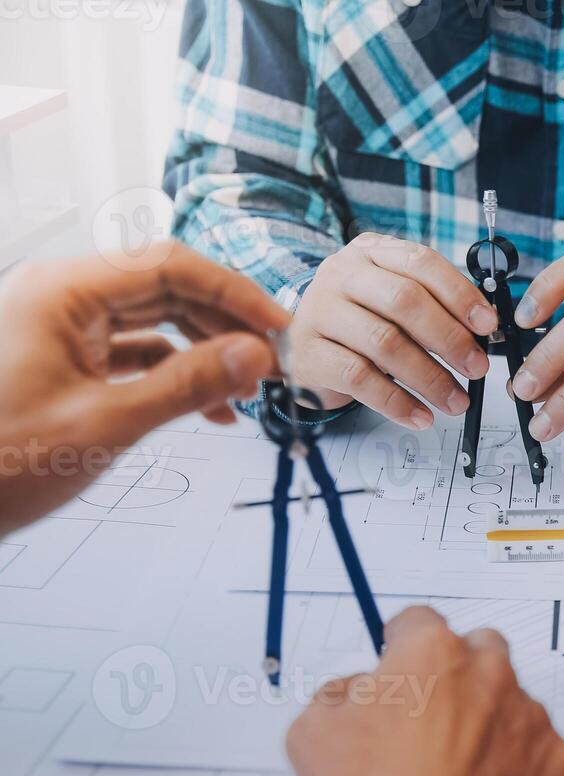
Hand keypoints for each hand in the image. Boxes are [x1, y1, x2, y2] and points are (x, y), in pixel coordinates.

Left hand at [0, 243, 282, 535]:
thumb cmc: (0, 463)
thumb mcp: (105, 424)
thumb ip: (186, 385)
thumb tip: (253, 355)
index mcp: (62, 292)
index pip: (170, 265)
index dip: (233, 293)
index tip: (278, 328)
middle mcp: (60, 297)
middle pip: (166, 287)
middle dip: (224, 324)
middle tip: (272, 365)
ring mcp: (59, 327)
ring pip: (153, 319)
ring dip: (204, 350)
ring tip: (244, 392)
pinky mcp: (61, 358)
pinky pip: (132, 350)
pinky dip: (173, 373)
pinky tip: (207, 407)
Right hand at [288, 607, 563, 775]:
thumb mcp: (314, 729)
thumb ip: (344, 693)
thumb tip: (360, 692)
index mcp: (434, 653)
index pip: (422, 623)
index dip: (405, 645)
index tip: (400, 662)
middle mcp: (492, 675)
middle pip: (483, 654)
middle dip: (460, 677)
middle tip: (434, 721)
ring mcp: (532, 721)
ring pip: (517, 708)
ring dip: (494, 730)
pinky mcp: (560, 768)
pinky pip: (545, 758)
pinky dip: (524, 774)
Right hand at [291, 234, 500, 428]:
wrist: (300, 349)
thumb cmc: (359, 322)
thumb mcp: (392, 302)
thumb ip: (432, 306)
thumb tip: (481, 333)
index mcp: (370, 253)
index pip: (421, 263)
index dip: (459, 294)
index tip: (487, 325)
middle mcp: (341, 275)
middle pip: (404, 301)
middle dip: (449, 338)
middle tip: (476, 367)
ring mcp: (320, 312)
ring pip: (385, 343)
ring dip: (430, 378)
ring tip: (456, 401)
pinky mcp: (309, 354)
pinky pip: (360, 379)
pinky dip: (397, 402)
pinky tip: (420, 416)